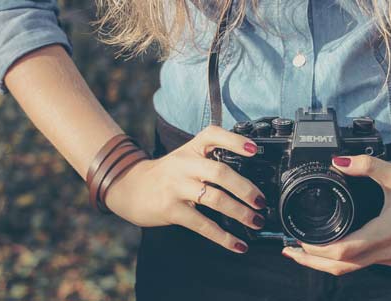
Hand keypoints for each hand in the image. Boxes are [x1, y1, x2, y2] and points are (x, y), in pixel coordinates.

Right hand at [104, 126, 265, 252]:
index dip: (235, 141)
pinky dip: (223, 237)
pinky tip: (238, 245)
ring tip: (256, 221)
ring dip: (240, 212)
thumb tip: (250, 178)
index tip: (255, 150)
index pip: (213, 135)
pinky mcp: (171, 210)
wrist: (129, 187)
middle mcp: (184, 165)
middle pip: (220, 172)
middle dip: (245, 188)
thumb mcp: (185, 157)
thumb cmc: (167, 174)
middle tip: (261, 201)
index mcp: (191, 149)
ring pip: (214, 199)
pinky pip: (202, 224)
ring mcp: (177, 187)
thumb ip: (211, 159)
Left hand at [281, 155, 390, 274]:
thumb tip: (338, 161)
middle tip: (290, 251)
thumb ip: (365, 165)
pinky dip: (346, 259)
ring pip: (354, 268)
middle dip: (313, 262)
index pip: (342, 251)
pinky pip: (366, 263)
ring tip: (306, 251)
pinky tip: (335, 247)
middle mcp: (389, 251)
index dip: (316, 249)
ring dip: (329, 262)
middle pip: (342, 267)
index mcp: (385, 234)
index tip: (297, 239)